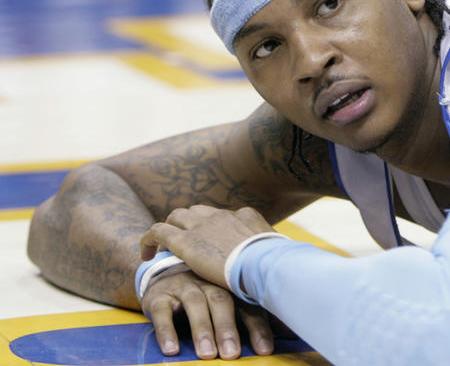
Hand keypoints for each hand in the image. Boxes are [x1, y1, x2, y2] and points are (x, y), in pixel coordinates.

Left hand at [141, 205, 275, 286]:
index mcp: (245, 215)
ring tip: (163, 249)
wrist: (264, 263)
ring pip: (176, 216)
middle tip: (185, 243)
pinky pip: (158, 231)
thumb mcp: (278, 251)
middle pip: (197, 212)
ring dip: (170, 229)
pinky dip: (149, 239)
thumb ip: (271, 251)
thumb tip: (278, 257)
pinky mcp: (185, 240)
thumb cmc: (276, 263)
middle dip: (189, 224)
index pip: (223, 217)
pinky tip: (145, 254)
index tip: (210, 243)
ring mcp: (202, 225)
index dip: (212, 228)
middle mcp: (221, 215)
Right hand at [141, 267, 274, 358]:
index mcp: (229, 284)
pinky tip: (171, 349)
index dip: (257, 327)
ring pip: (195, 304)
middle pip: (222, 301)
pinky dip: (166, 331)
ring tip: (207, 354)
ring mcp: (184, 286)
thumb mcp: (226, 297)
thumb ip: (249, 313)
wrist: (163, 276)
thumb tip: (284, 336)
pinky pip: (162, 312)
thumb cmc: (204, 293)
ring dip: (202, 330)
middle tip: (232, 354)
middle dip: (228, 328)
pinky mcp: (158, 295)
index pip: (247, 304)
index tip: (265, 350)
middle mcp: (208, 281)